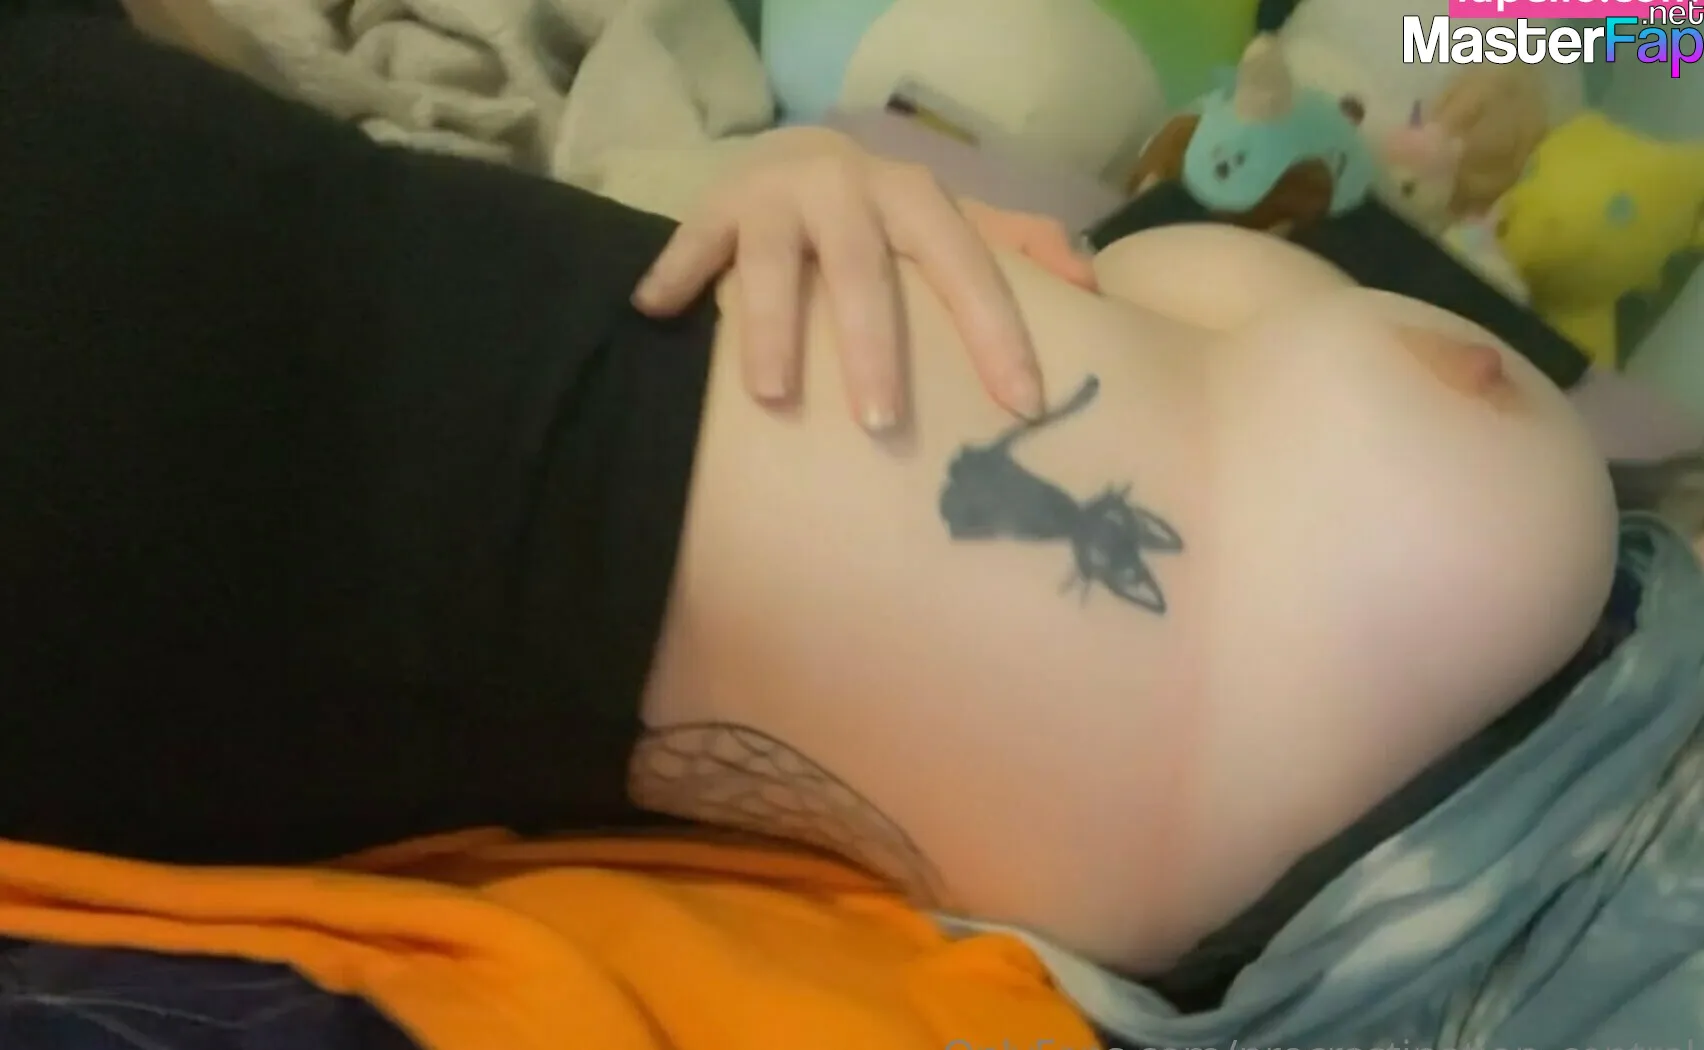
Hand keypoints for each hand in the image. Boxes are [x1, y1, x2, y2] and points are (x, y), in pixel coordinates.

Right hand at [630, 127, 1096, 431]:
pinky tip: (653, 315)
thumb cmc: (887, 219)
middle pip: (862, 269)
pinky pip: (693, 244)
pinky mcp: (716, 207)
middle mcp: (849, 189)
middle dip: (871, 345)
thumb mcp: (953, 225)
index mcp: (917, 200)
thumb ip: (1017, 247)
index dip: (997, 334)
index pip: (966, 266)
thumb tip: (1092, 284)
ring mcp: (778, 197)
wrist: (796, 161)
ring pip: (774, 262)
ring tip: (772, 398)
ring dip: (772, 329)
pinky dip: (673, 277)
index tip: (1022, 406)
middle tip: (881, 424)